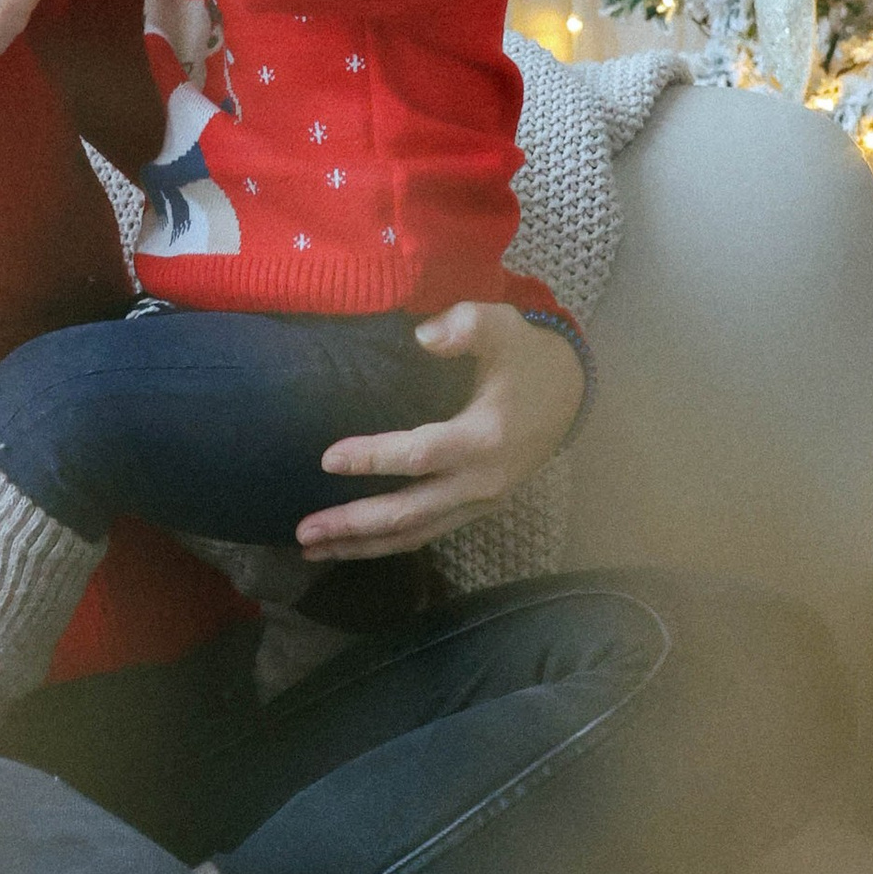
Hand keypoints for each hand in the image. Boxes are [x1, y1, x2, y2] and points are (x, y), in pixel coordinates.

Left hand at [295, 303, 584, 559]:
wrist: (570, 394)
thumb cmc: (525, 356)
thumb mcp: (504, 327)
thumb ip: (467, 325)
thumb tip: (423, 335)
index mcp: (484, 437)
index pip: (420, 455)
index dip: (373, 458)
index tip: (326, 459)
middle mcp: (481, 482)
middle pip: (410, 513)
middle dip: (354, 523)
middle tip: (303, 530)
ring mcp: (479, 503)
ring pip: (414, 534)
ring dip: (362, 545)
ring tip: (311, 548)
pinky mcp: (474, 511)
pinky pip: (425, 534)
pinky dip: (385, 544)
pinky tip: (349, 545)